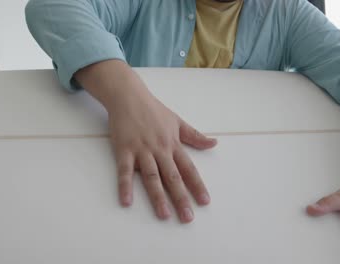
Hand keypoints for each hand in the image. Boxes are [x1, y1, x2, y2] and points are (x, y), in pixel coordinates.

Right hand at [75, 60, 216, 222]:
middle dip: (181, 198)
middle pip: (173, 177)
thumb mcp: (178, 121)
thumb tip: (215, 143)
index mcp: (173, 144)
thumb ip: (195, 135)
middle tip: (187, 218)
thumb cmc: (154, 110)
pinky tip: (126, 201)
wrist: (129, 96)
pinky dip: (125, 186)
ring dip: (158, 197)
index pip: (189, 168)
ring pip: (152, 177)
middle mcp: (160, 149)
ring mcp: (142, 150)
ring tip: (164, 215)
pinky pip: (124, 171)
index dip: (197, 185)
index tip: (205, 201)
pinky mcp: (124, 150)